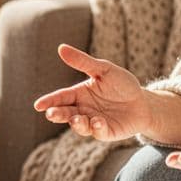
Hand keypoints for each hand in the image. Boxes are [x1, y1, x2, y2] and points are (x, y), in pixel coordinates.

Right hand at [32, 44, 151, 140]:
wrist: (143, 102)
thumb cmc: (122, 84)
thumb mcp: (103, 69)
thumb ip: (83, 62)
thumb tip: (61, 48)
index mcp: (79, 94)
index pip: (61, 97)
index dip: (49, 101)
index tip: (38, 105)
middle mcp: (83, 110)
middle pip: (65, 113)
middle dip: (57, 114)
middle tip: (51, 114)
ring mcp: (93, 123)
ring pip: (79, 126)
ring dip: (76, 124)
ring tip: (76, 119)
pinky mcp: (106, 133)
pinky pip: (98, 133)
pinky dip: (96, 128)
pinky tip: (98, 122)